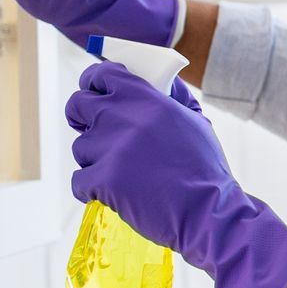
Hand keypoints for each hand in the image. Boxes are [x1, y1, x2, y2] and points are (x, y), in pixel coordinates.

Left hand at [67, 63, 286, 287]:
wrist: (209, 212)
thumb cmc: (205, 169)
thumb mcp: (197, 121)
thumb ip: (174, 95)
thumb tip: (159, 78)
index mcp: (148, 99)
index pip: (101, 75)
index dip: (93, 83)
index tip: (95, 93)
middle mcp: (125, 118)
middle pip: (77, 105)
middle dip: (82, 118)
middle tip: (98, 133)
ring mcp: (112, 149)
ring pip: (80, 147)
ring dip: (95, 160)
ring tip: (125, 174)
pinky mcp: (103, 180)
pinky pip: (78, 180)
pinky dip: (91, 189)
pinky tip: (115, 193)